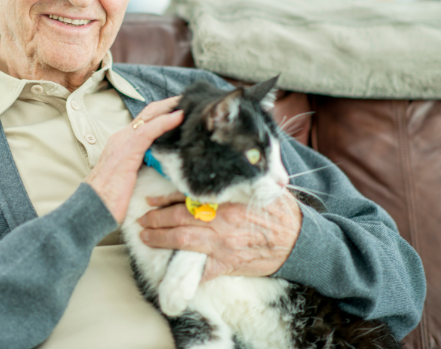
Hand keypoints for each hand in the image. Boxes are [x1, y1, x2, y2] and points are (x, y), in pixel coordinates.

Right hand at [84, 97, 182, 222]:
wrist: (92, 208)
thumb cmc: (109, 199)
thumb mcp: (128, 177)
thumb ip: (142, 166)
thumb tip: (160, 166)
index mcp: (122, 142)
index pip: (145, 120)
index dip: (163, 112)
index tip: (181, 109)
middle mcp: (121, 137)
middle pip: (149, 113)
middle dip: (169, 104)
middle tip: (190, 99)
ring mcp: (123, 142)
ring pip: (150, 116)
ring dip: (170, 107)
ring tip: (189, 102)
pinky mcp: (127, 151)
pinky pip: (148, 131)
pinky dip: (165, 121)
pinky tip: (179, 117)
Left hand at [138, 191, 301, 279]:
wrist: (299, 240)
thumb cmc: (276, 210)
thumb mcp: (254, 188)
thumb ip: (231, 181)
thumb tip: (206, 171)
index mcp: (226, 200)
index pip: (187, 197)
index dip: (164, 198)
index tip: (150, 200)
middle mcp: (221, 221)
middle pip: (178, 219)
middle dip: (155, 220)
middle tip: (141, 220)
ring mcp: (224, 244)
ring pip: (182, 242)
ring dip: (160, 240)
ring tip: (145, 238)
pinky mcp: (229, 264)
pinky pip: (202, 270)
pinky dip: (184, 270)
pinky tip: (170, 269)